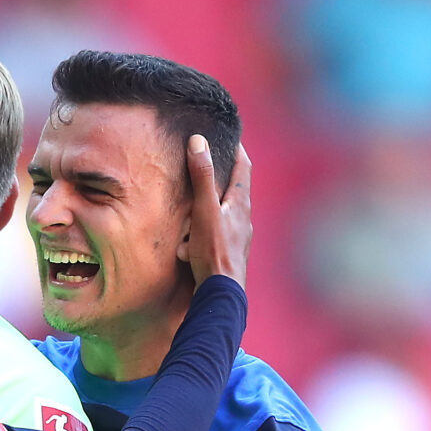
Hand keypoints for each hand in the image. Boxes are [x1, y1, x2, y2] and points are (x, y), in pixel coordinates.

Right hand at [179, 138, 250, 289]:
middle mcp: (243, 219)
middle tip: (204, 169)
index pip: (243, 167)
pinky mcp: (228, 254)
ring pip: (221, 215)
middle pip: (233, 191)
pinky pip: (213, 237)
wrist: (221, 293)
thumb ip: (202, 176)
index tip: (229, 137)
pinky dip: (200, 235)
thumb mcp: (204, 209)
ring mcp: (237, 238)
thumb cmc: (214, 251)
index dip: (237, 149)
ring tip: (189, 212)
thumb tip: (198, 142)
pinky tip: (187, 246)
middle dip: (218, 180)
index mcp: (240, 204)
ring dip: (205, 211)